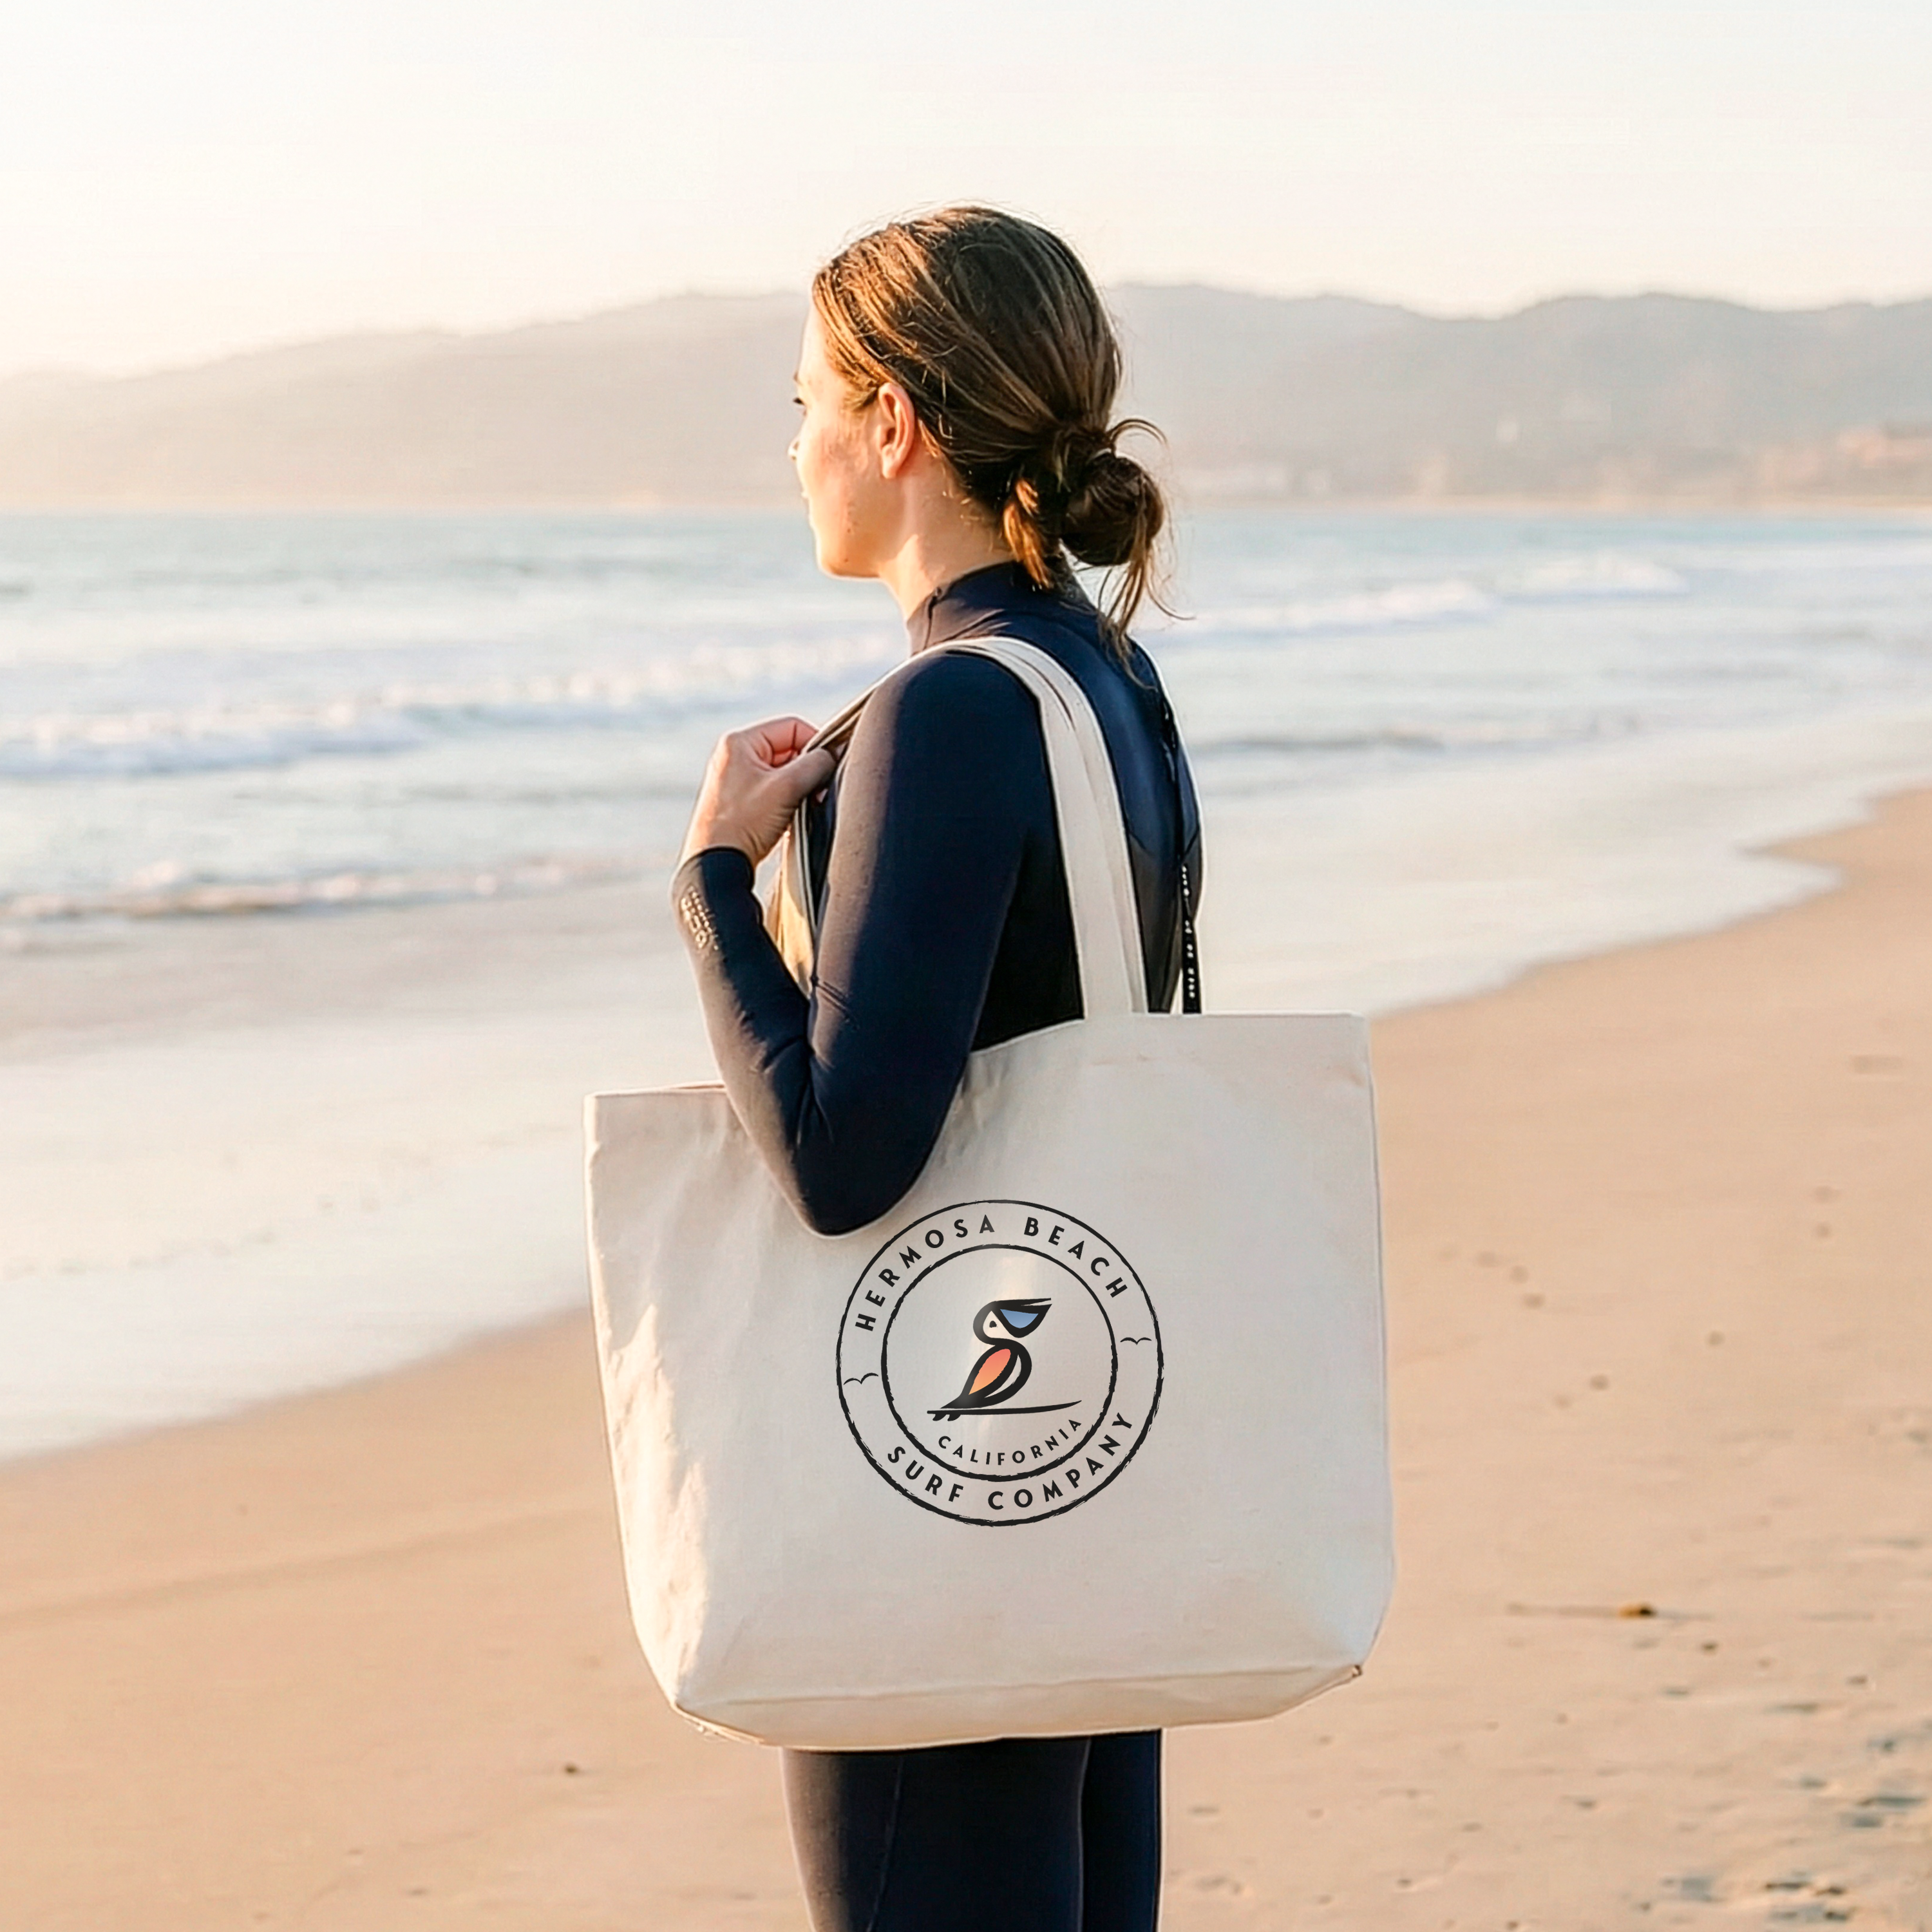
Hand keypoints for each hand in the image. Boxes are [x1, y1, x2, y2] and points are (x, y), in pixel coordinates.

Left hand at [679, 717, 836, 867]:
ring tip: (797, 810)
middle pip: (789, 750)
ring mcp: (736, 779)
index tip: (828, 768)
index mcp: (740, 742)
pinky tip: (787, 821)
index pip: (792, 727)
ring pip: (784, 774)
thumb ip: (815, 764)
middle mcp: (734, 756)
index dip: (817, 744)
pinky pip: (774, 792)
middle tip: (814, 793)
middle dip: (807, 772)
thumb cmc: (742, 824)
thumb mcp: (787, 788)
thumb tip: (831, 755)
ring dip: (798, 790)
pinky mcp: (739, 801)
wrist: (715, 865)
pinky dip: (786, 803)